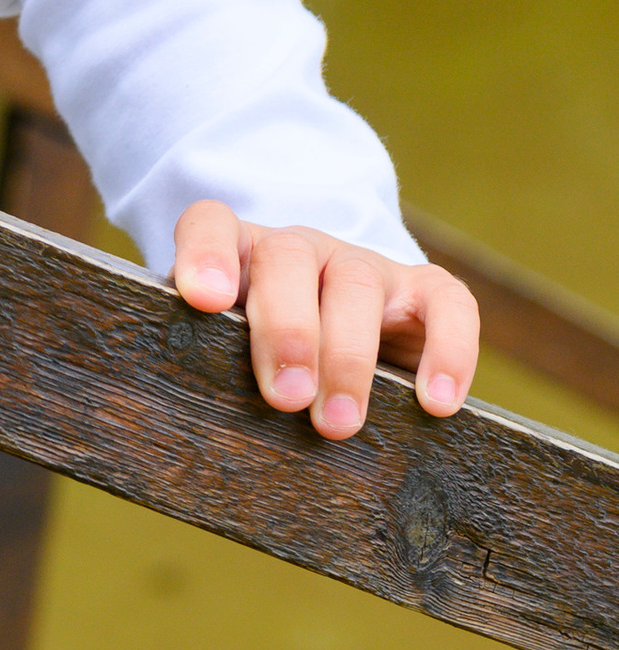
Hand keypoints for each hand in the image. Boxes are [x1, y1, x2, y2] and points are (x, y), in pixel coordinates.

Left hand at [171, 204, 478, 437]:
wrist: (340, 343)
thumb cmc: (268, 362)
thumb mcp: (232, 356)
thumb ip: (214, 364)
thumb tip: (201, 419)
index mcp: (241, 255)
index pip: (212, 225)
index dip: (205, 255)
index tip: (203, 299)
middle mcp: (301, 250)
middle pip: (287, 260)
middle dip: (287, 330)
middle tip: (285, 398)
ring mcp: (364, 266)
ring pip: (356, 283)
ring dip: (347, 356)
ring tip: (337, 423)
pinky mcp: (425, 291)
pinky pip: (448, 304)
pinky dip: (448, 350)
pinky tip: (437, 402)